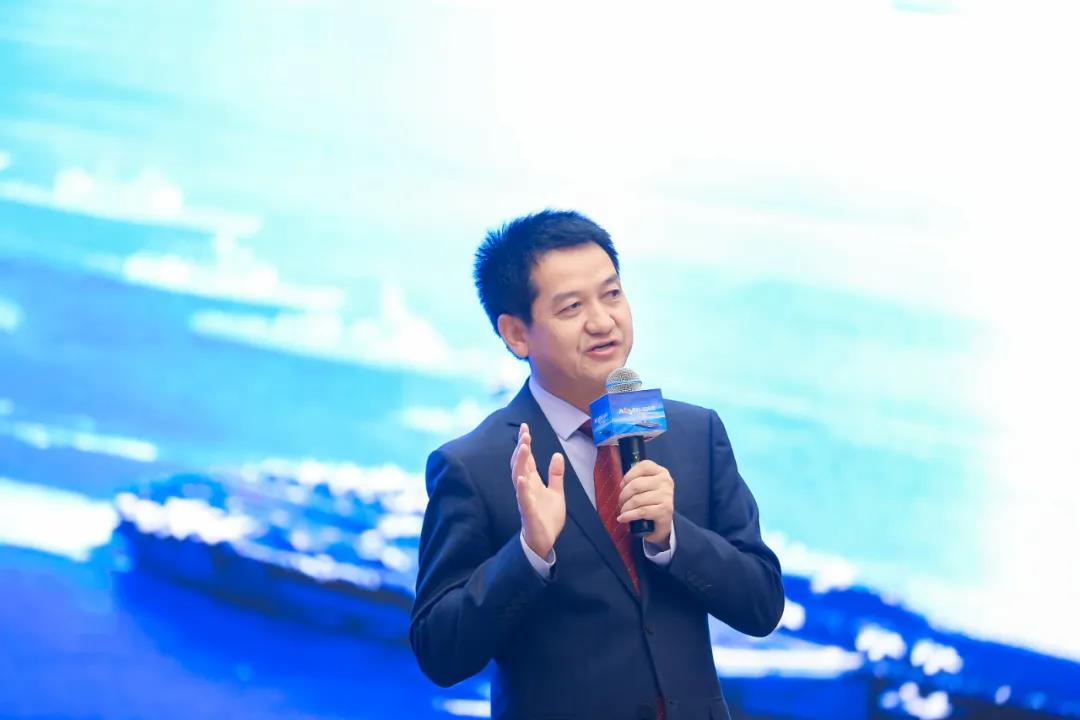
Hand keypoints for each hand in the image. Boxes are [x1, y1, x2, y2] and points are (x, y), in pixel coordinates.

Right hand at [511, 423, 565, 557]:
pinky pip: (523, 499)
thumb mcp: (556, 492)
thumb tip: (556, 454)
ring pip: (519, 477)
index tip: (525, 427)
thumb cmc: (547, 517)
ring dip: (520, 462)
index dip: (526, 443)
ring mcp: (525, 499)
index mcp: (533, 482)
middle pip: (521, 464)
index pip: (527, 459)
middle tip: (524, 433)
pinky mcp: (528, 512)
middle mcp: (526, 487)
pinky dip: (522, 488)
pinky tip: (522, 478)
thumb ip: (555, 475)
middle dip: (522, 448)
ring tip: (523, 448)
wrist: (545, 541)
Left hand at [616, 460, 674, 547]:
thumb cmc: (652, 500)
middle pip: (636, 485)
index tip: (622, 485)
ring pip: (637, 500)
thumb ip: (637, 480)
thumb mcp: (647, 486)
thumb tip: (622, 485)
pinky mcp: (665, 510)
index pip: (643, 466)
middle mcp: (665, 481)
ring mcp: (667, 496)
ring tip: (623, 511)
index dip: (628, 476)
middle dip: (624, 495)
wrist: (664, 519)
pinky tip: (622, 518)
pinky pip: (641, 511)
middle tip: (621, 502)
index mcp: (661, 472)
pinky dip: (628, 516)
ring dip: (625, 507)